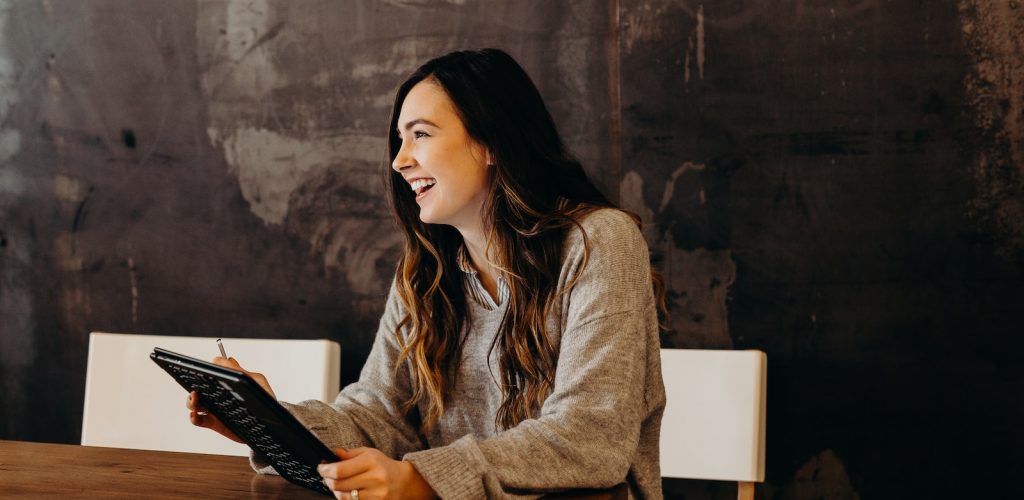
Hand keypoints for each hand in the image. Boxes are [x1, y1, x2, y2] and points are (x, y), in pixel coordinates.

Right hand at [186, 356, 276, 442]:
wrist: (271, 421)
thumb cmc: (265, 398)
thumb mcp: (257, 381)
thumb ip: (242, 372)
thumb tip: (227, 360)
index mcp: (228, 382)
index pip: (211, 373)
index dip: (206, 370)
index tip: (205, 370)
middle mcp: (218, 394)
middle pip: (199, 387)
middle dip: (193, 385)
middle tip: (196, 386)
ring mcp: (215, 408)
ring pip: (195, 403)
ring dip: (191, 400)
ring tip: (195, 398)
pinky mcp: (214, 423)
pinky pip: (199, 420)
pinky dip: (193, 417)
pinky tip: (195, 415)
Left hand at [317, 447, 436, 499]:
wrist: (405, 483)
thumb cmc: (384, 466)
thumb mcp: (369, 454)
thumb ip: (350, 454)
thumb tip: (333, 453)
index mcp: (371, 462)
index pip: (339, 470)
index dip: (325, 470)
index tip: (321, 468)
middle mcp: (374, 478)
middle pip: (338, 485)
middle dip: (327, 480)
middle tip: (326, 476)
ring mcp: (375, 495)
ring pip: (343, 496)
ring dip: (335, 490)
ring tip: (336, 484)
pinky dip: (345, 498)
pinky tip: (346, 491)